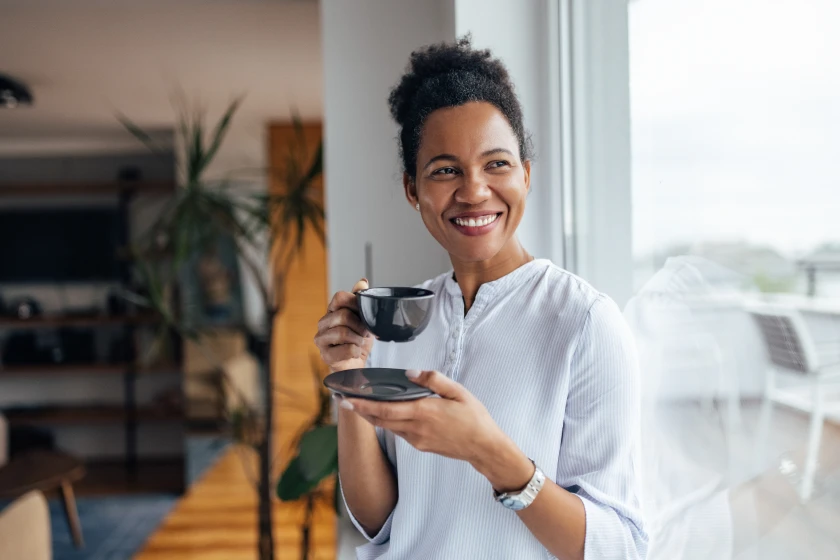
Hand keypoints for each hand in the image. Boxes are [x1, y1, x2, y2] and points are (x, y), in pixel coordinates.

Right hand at [315, 278, 373, 371]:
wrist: (357, 364)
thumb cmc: (358, 340)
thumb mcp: (363, 318)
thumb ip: (360, 300)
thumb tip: (362, 281)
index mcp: (332, 311)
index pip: (339, 297)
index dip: (355, 304)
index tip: (363, 314)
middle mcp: (323, 323)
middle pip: (343, 315)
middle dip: (360, 326)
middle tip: (364, 334)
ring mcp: (321, 339)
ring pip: (343, 332)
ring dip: (358, 340)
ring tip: (359, 343)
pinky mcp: (325, 355)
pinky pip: (346, 349)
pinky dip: (356, 351)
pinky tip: (355, 353)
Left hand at [341, 370, 532, 489]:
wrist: (484, 447)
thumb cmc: (474, 417)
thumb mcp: (458, 392)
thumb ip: (433, 380)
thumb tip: (410, 372)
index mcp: (424, 412)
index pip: (386, 409)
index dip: (364, 405)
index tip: (348, 399)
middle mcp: (416, 428)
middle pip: (380, 420)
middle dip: (360, 411)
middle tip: (343, 401)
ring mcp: (417, 439)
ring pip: (388, 427)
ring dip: (371, 417)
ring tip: (357, 405)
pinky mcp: (420, 445)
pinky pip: (399, 432)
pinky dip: (387, 422)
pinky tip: (384, 414)